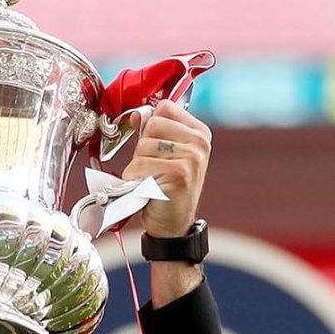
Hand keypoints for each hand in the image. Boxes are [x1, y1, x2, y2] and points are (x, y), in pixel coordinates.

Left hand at [119, 99, 211, 238]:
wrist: (172, 226)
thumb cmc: (166, 190)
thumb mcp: (165, 155)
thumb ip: (154, 132)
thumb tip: (137, 115)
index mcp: (200, 133)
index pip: (165, 107)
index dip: (150, 123)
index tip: (152, 144)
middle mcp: (200, 142)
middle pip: (152, 125)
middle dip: (143, 148)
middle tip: (152, 169)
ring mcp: (191, 157)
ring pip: (143, 145)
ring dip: (138, 165)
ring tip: (151, 179)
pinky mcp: (178, 173)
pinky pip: (140, 165)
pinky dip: (134, 179)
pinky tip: (147, 189)